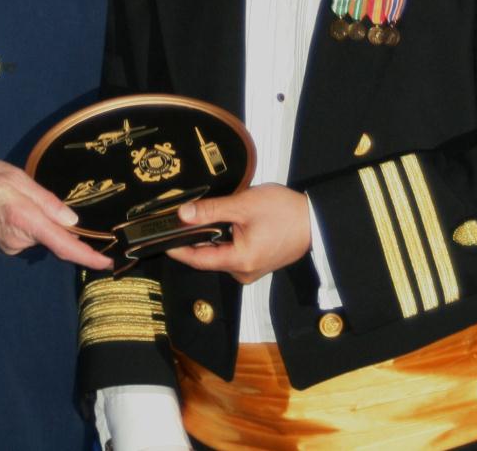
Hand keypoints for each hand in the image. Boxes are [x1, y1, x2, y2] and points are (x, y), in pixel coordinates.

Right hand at [0, 152, 113, 269]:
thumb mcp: (13, 177)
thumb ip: (45, 199)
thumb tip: (72, 219)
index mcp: (24, 222)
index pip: (64, 245)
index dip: (88, 256)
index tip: (109, 262)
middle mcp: (16, 241)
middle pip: (51, 235)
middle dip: (53, 218)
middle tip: (33, 189)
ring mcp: (5, 245)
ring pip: (35, 233)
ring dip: (34, 216)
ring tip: (11, 190)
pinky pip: (21, 233)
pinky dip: (22, 219)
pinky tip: (4, 200)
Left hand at [165, 184, 310, 284]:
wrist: (316, 221)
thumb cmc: (287, 213)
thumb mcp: (244, 205)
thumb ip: (212, 210)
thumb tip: (183, 214)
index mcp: (239, 261)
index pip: (197, 259)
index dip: (177, 248)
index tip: (160, 239)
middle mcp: (243, 271)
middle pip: (207, 256)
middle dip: (195, 237)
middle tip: (181, 217)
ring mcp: (250, 268)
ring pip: (219, 253)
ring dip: (211, 236)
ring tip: (207, 214)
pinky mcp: (256, 262)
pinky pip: (232, 252)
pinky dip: (225, 238)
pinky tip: (226, 221)